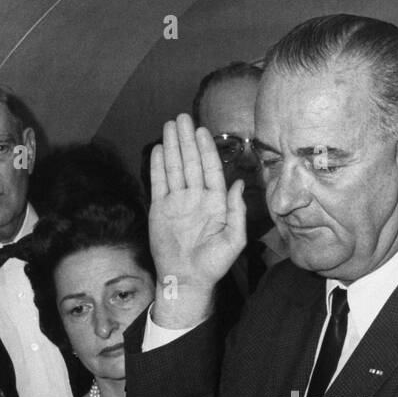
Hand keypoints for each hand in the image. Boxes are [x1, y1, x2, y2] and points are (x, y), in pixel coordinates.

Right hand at [149, 114, 246, 329]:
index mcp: (216, 202)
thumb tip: (238, 184)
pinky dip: (158, 166)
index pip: (210, 169)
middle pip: (191, 162)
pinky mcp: (160, 208)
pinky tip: (160, 149)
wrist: (187, 279)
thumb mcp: (234, 240)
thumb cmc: (213, 264)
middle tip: (182, 117)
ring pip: (175, 168)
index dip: (206, 149)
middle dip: (187, 139)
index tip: (201, 130)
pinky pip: (159, 182)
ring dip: (173, 146)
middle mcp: (196, 197)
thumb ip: (238, 212)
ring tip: (170, 125)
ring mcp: (178, 201)